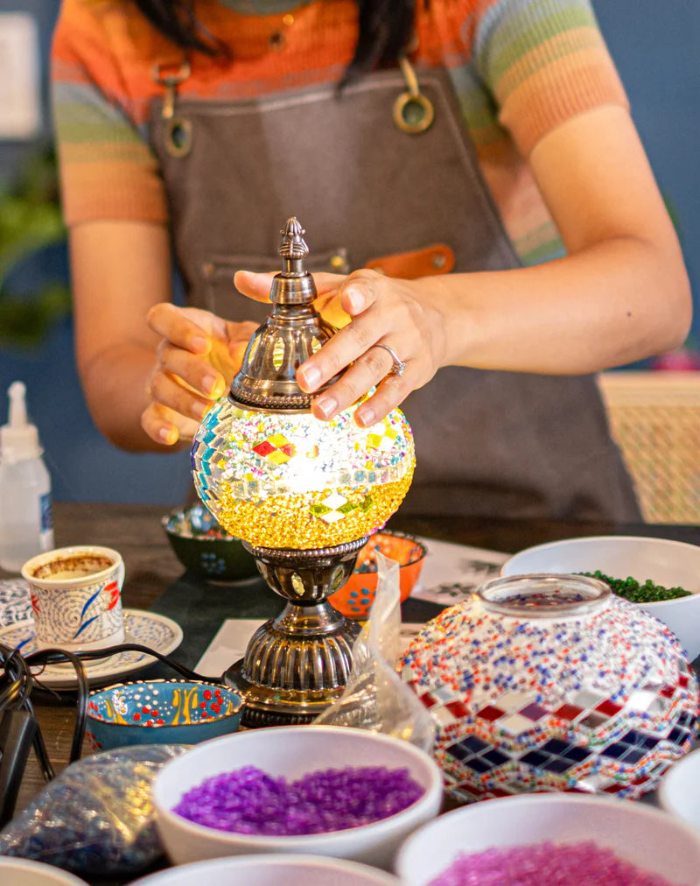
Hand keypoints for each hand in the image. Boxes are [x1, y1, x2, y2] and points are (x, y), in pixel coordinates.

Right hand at [142, 304, 257, 444]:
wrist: (221, 385)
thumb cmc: (231, 352)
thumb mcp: (244, 338)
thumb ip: (246, 338)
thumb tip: (239, 351)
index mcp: (187, 326)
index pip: (164, 317)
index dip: (178, 328)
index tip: (202, 344)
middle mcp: (169, 352)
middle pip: (168, 355)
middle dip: (192, 371)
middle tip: (216, 386)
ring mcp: (161, 381)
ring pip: (160, 387)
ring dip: (184, 401)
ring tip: (208, 412)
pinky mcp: (161, 411)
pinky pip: (149, 419)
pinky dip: (157, 429)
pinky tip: (171, 436)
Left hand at [235, 268, 446, 426]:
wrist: (437, 316)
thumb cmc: (373, 303)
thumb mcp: (339, 287)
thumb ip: (292, 290)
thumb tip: (241, 280)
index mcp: (372, 290)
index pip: (366, 289)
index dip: (357, 294)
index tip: (346, 300)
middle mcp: (393, 315)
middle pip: (361, 338)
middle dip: (333, 360)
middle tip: (305, 381)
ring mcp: (407, 343)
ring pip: (377, 367)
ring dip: (349, 391)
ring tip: (321, 411)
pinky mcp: (417, 369)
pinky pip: (398, 389)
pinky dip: (380, 405)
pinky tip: (360, 420)